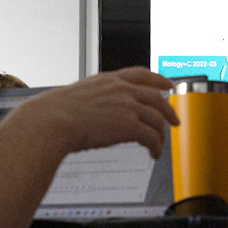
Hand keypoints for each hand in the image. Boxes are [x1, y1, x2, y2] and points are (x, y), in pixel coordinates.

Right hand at [28, 67, 178, 159]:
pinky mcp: (129, 126)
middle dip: (169, 110)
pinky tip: (153, 154)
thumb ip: (95, 97)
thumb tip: (95, 109)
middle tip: (175, 121)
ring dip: (161, 135)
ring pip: (157, 119)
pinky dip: (156, 146)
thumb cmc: (56, 112)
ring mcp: (128, 106)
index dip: (159, 79)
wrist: (51, 121)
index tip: (168, 84)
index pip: (142, 74)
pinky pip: (152, 136)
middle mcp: (123, 90)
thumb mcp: (80, 94)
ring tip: (160, 146)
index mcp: (110, 80)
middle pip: (157, 97)